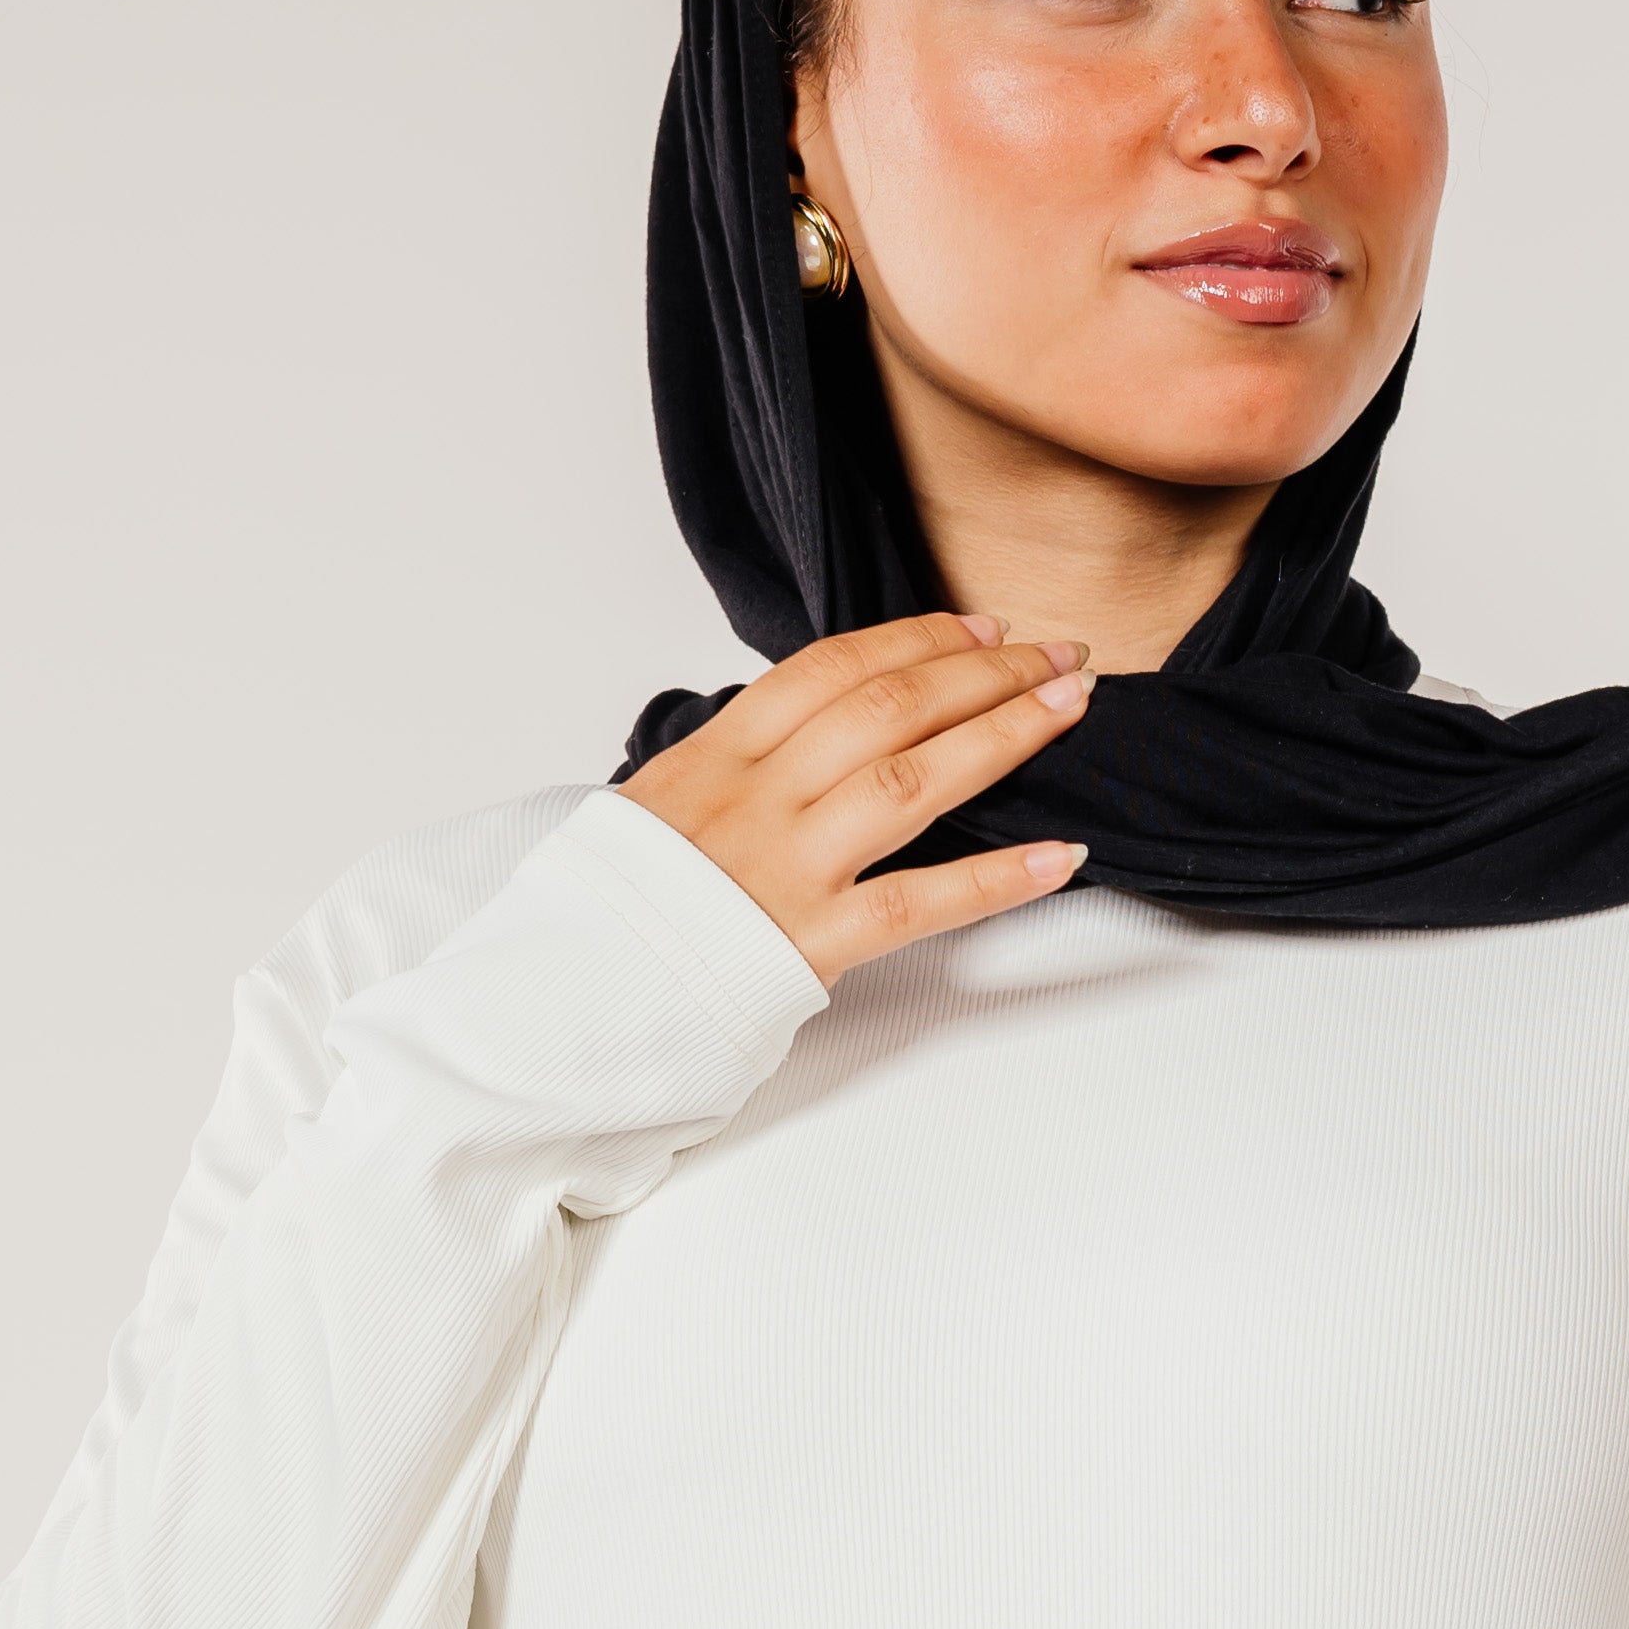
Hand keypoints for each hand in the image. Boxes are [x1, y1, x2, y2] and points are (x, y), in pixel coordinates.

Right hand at [622, 609, 1094, 982]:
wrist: (561, 1001)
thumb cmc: (614, 915)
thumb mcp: (656, 810)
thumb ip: (733, 769)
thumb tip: (804, 735)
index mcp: (713, 757)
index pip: (830, 669)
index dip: (916, 639)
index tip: (980, 627)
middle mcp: (753, 800)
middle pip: (887, 707)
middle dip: (984, 671)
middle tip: (1055, 653)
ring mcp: (784, 869)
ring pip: (911, 779)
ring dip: (1003, 735)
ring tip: (1067, 707)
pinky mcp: (809, 945)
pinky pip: (920, 902)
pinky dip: (997, 878)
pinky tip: (1058, 856)